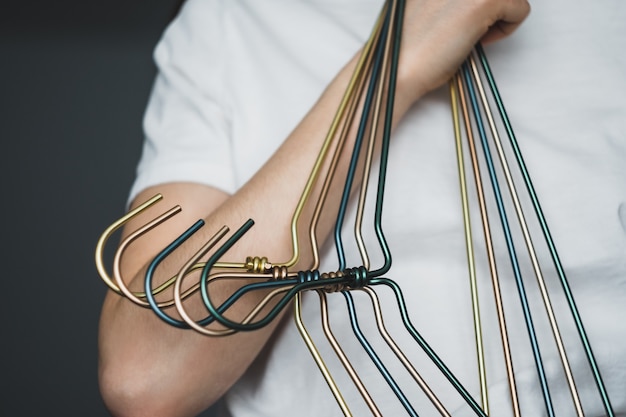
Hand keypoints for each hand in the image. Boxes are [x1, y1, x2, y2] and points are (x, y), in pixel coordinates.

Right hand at [397, 0, 529, 101]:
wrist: (396, 67)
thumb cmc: (408, 49)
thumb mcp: (429, 8)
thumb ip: (453, 1)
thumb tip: (473, 9)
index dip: (475, 6)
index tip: (464, 22)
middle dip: (492, 7)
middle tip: (473, 30)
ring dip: (501, 16)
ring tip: (476, 36)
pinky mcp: (484, 0)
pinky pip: (520, 9)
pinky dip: (507, 30)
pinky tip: (480, 42)